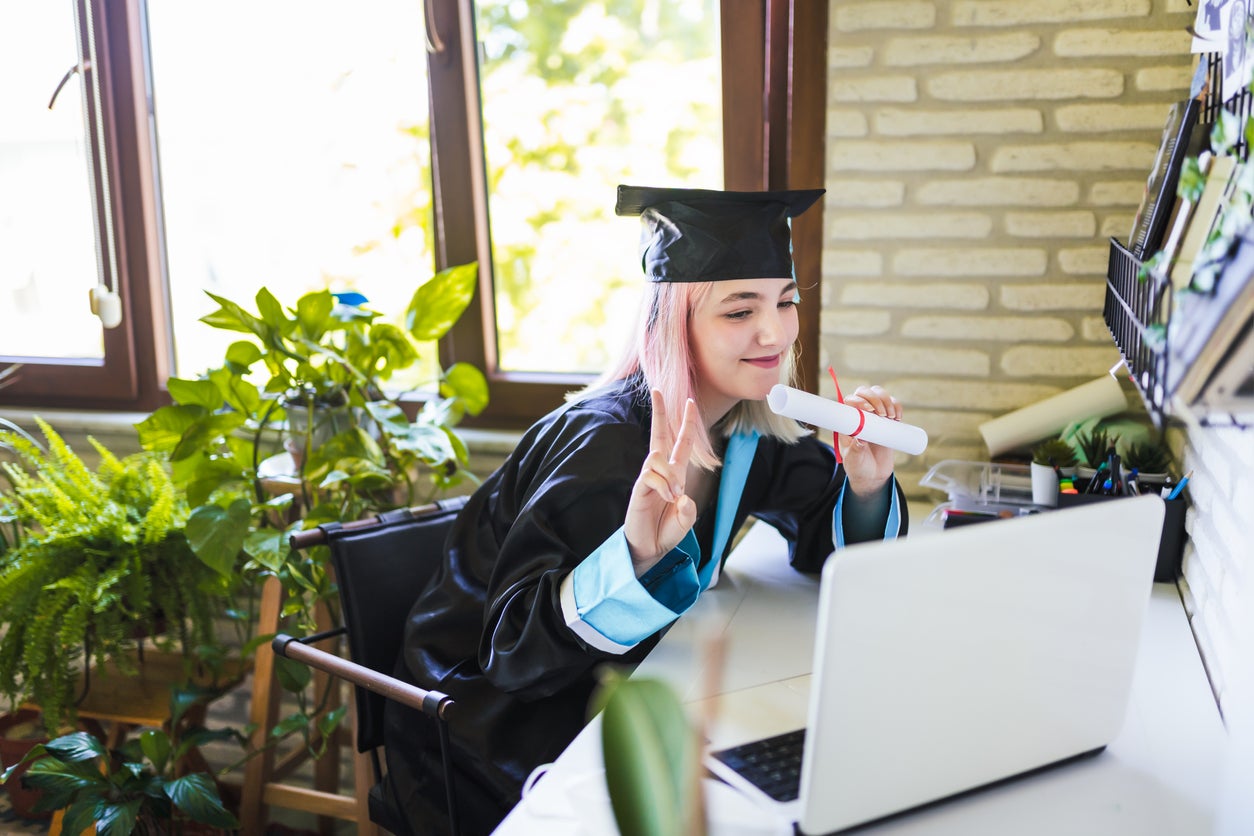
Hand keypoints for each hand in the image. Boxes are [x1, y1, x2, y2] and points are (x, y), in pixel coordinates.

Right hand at [625, 390, 699, 575]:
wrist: (649, 550)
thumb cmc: (666, 533)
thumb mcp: (685, 522)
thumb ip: (688, 511)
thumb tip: (681, 496)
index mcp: (676, 474)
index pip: (681, 443)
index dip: (687, 423)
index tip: (690, 402)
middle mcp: (661, 472)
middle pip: (659, 435)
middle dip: (660, 412)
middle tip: (658, 389)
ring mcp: (648, 478)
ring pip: (657, 456)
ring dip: (670, 475)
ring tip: (673, 497)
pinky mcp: (638, 488)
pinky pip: (650, 475)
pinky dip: (662, 485)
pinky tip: (665, 498)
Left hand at [838, 385, 899, 496]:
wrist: (872, 475)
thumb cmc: (858, 467)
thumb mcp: (853, 460)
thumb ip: (855, 451)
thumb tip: (860, 438)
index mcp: (847, 421)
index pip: (849, 401)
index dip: (859, 400)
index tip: (868, 410)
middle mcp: (859, 415)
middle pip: (864, 392)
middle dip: (875, 398)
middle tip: (882, 414)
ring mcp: (874, 415)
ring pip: (879, 394)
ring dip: (887, 400)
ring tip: (891, 417)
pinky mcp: (888, 420)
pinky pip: (893, 405)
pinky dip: (897, 406)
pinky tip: (898, 417)